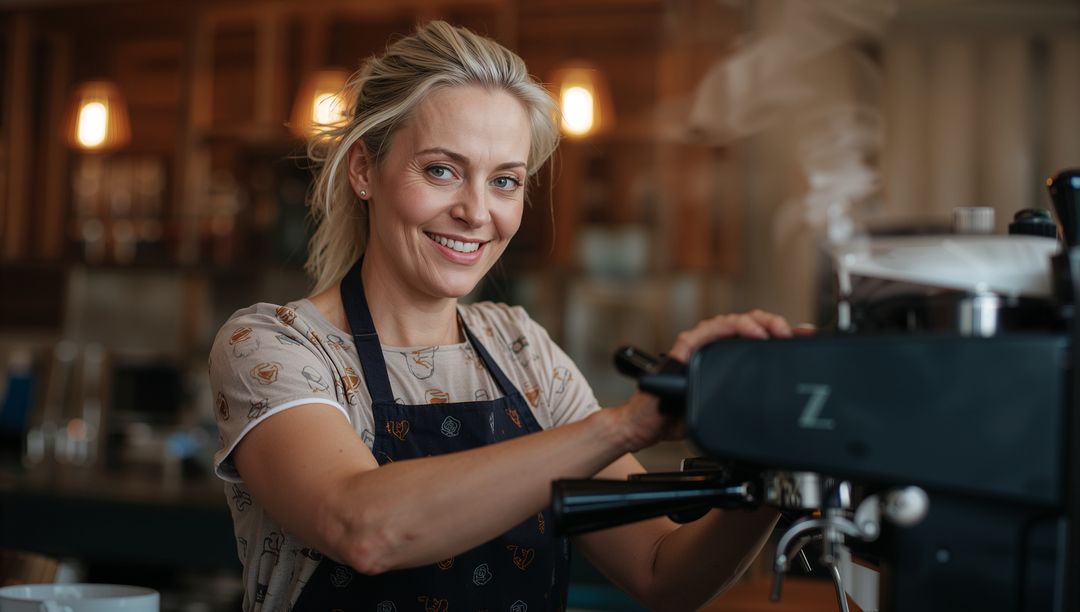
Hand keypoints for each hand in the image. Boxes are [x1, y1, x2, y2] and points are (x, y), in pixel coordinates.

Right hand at [615, 310, 806, 450]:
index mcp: (725, 358)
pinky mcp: (683, 349)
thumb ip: (745, 401)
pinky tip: (747, 331)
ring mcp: (698, 346)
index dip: (781, 334)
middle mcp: (712, 347)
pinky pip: (706, 331)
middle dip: (773, 324)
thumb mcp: (724, 410)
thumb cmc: (681, 419)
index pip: (757, 336)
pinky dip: (728, 328)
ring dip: (755, 322)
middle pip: (748, 323)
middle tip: (790, 335)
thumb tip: (778, 405)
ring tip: (772, 331)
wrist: (647, 427)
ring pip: (731, 322)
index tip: (804, 338)